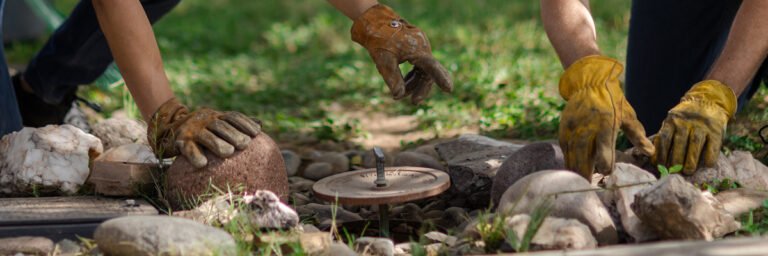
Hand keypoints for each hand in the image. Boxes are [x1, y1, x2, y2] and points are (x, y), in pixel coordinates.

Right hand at [148, 98, 260, 167]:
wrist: (168, 127)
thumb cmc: (202, 130)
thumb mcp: (217, 124)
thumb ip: (236, 125)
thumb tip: (260, 125)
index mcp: (216, 116)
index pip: (233, 116)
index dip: (245, 123)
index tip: (257, 132)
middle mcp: (205, 120)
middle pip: (221, 125)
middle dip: (234, 134)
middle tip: (245, 144)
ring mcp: (192, 130)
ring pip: (205, 135)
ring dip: (217, 143)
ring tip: (229, 152)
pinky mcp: (179, 141)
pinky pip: (187, 148)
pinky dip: (194, 155)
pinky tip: (202, 164)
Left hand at [351, 4, 452, 103]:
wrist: (374, 22)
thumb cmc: (379, 40)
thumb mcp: (383, 61)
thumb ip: (393, 79)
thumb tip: (398, 96)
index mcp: (419, 50)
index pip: (433, 68)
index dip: (441, 79)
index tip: (449, 90)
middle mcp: (423, 48)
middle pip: (427, 72)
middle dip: (421, 88)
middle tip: (414, 102)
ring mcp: (419, 47)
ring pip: (422, 69)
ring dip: (414, 83)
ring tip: (401, 94)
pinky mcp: (414, 47)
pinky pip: (417, 64)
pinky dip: (411, 75)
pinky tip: (404, 83)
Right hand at [558, 56, 654, 178]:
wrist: (589, 82)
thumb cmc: (613, 100)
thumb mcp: (628, 116)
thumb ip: (638, 136)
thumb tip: (650, 152)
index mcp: (605, 126)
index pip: (604, 154)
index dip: (606, 166)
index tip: (608, 172)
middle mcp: (587, 130)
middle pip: (584, 160)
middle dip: (588, 175)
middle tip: (591, 186)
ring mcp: (573, 130)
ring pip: (572, 157)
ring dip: (577, 170)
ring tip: (581, 182)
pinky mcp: (563, 130)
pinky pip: (566, 150)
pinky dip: (570, 160)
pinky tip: (574, 167)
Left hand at [652, 80, 735, 173]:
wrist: (707, 100)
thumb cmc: (685, 119)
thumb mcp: (672, 122)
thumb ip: (665, 136)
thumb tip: (654, 158)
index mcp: (672, 120)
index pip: (665, 138)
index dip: (661, 154)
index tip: (660, 167)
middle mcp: (686, 122)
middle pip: (679, 143)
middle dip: (676, 159)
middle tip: (674, 172)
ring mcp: (702, 125)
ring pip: (695, 144)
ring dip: (691, 160)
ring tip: (687, 171)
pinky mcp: (716, 129)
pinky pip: (712, 145)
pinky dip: (709, 156)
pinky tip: (706, 165)